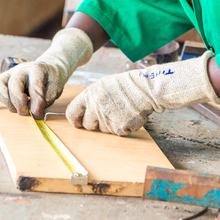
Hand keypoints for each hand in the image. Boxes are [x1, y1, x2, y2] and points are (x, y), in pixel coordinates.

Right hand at [0, 28, 92, 116]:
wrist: (46, 69)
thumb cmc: (50, 80)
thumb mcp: (55, 88)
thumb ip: (46, 99)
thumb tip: (34, 112)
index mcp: (37, 69)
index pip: (35, 84)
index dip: (36, 101)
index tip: (37, 113)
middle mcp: (21, 69)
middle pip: (14, 84)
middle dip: (19, 102)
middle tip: (26, 113)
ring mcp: (10, 73)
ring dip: (5, 100)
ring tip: (14, 109)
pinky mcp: (3, 79)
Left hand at [66, 52, 219, 135]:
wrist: (147, 88)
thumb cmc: (126, 86)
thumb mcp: (104, 85)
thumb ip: (91, 98)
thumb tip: (81, 111)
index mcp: (89, 95)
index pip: (72, 112)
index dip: (75, 120)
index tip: (79, 122)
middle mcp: (96, 107)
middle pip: (88, 126)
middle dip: (96, 124)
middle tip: (108, 115)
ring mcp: (107, 118)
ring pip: (104, 130)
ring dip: (111, 125)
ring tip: (122, 111)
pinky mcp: (119, 128)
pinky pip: (116, 133)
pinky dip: (123, 128)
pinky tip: (128, 116)